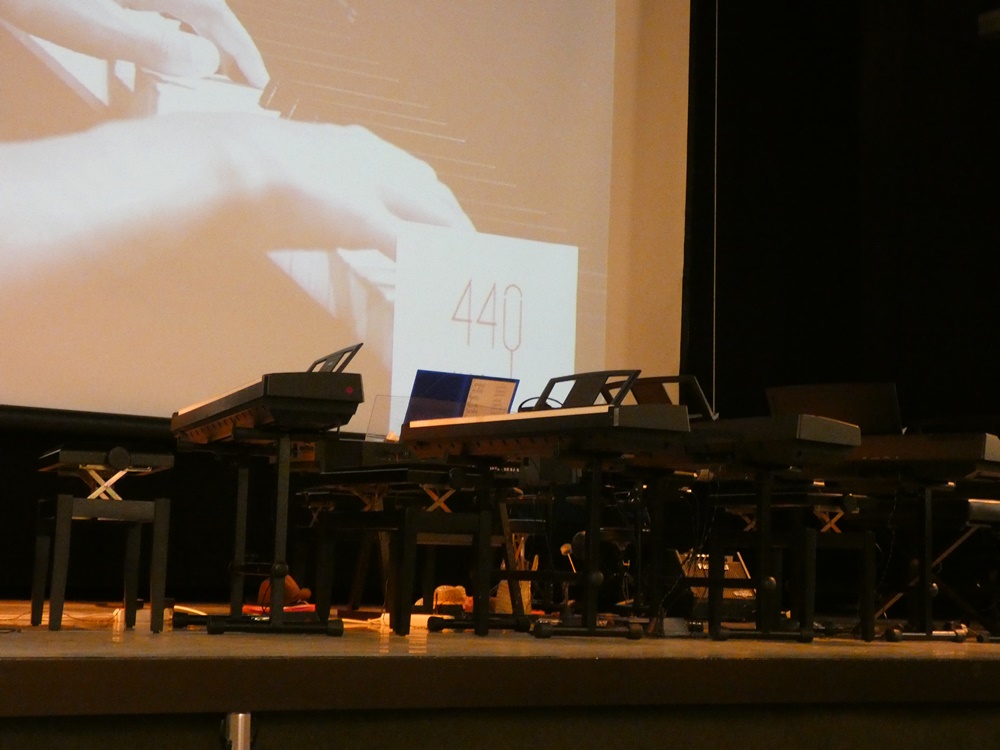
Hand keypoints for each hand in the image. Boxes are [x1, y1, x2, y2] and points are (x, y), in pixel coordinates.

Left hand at [0, 0, 267, 86]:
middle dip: (222, 42)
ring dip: (193, 34)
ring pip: (174, 5)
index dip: (241, 48)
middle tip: (238, 76)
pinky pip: (150, 6)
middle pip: (198, 6)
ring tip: (205, 65)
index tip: (258, 78)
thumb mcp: (94, 27)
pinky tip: (155, 41)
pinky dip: (163, 25)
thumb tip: (206, 60)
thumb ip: (156, 46)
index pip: (215, 13)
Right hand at [0, 112, 473, 279]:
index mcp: (348, 144)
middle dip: (450, 220)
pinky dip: (425, 264)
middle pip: (431, 191)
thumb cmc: (231, 164)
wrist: (220, 160)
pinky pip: (409, 245)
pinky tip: (433, 281)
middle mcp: (369, 159)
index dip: (426, 198)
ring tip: (462, 266)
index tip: (436, 218)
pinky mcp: (364, 218)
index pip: (407, 171)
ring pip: (431, 213)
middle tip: (464, 247)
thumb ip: (296, 184)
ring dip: (448, 241)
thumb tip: (288, 204)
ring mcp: (369, 188)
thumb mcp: (272, 166)